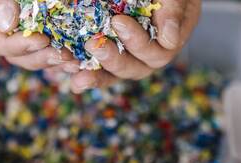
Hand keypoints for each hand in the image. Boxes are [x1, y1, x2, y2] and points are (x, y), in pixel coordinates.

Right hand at [0, 0, 79, 71]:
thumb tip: (8, 24)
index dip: (17, 46)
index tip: (41, 39)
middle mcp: (3, 27)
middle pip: (17, 55)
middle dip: (40, 58)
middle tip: (64, 55)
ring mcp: (24, 29)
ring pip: (36, 55)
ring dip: (56, 60)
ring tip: (76, 60)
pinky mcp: (45, 27)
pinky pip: (53, 45)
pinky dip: (66, 51)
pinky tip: (82, 56)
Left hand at [70, 0, 201, 92]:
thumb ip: (172, 9)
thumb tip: (169, 37)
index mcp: (169, 40)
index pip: (158, 51)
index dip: (137, 41)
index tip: (117, 21)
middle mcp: (149, 55)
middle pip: (134, 67)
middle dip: (113, 58)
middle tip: (94, 44)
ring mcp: (128, 58)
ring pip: (114, 73)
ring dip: (95, 74)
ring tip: (76, 70)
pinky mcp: (108, 57)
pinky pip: (97, 69)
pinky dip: (83, 71)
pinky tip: (68, 72)